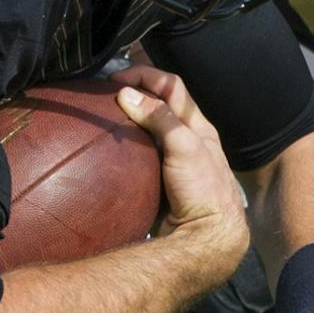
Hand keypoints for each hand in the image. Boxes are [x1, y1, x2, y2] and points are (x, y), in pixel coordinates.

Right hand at [115, 65, 247, 289]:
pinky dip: (127, 142)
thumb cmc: (204, 189)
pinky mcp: (161, 180)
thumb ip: (159, 119)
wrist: (208, 237)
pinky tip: (112, 148)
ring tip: (105, 114)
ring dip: (131, 115)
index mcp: (198, 126)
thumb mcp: (185, 147)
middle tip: (105, 91)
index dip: (145, 75)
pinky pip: (142, 153)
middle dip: (136, 90)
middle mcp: (188, 139)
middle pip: (161, 103)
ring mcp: (174, 160)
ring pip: (151, 127)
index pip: (171, 87)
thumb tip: (126, 94)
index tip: (115, 77)